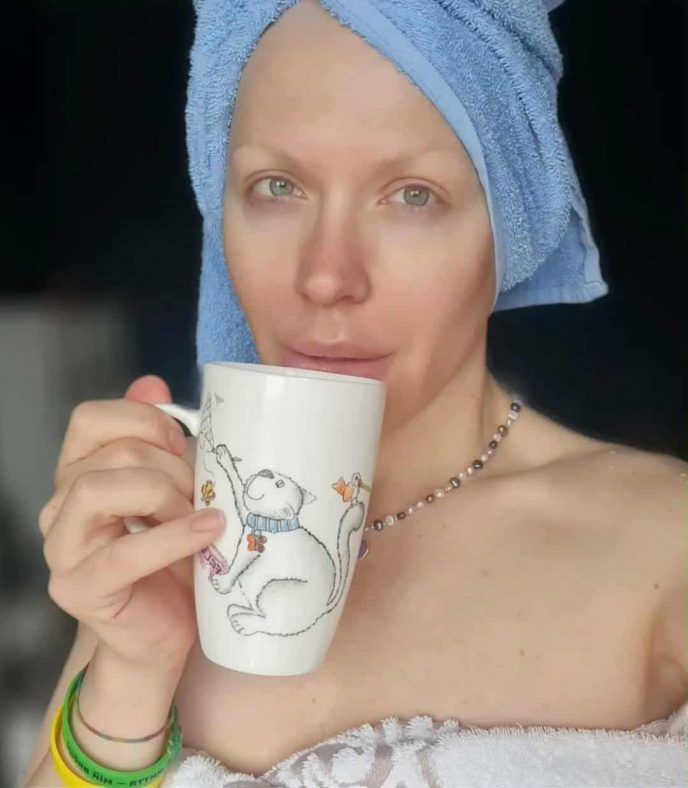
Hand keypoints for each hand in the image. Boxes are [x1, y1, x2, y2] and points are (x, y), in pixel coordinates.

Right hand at [39, 374, 224, 672]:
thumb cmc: (175, 558)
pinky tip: (208, 532)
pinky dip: (173, 537)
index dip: (144, 420)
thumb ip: (161, 442)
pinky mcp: (79, 588)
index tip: (184, 443)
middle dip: (172, 466)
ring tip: (203, 515)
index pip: (91, 419)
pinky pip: (123, 552)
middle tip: (206, 492)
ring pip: (99, 488)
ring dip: (165, 496)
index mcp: (81, 474)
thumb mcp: (175, 492)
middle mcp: (61, 506)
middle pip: (111, 453)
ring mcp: (63, 549)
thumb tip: (152, 383)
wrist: (167, 632)